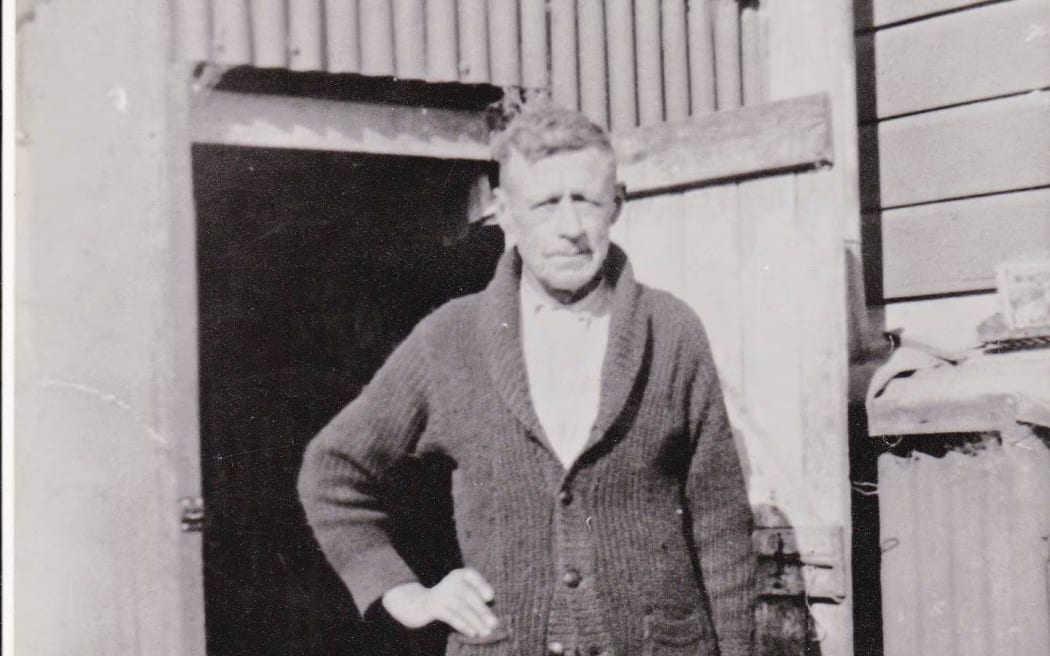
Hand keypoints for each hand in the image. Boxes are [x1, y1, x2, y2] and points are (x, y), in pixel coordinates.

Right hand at [381, 568, 498, 637]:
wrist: (421, 603)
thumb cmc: (451, 597)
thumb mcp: (463, 591)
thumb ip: (477, 594)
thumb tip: (490, 601)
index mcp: (459, 575)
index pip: (471, 575)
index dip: (481, 585)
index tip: (490, 597)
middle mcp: (450, 581)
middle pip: (468, 595)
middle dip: (482, 611)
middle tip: (494, 623)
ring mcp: (441, 595)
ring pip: (461, 609)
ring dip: (475, 621)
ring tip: (486, 632)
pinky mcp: (434, 608)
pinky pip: (451, 617)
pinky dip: (462, 625)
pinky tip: (472, 633)